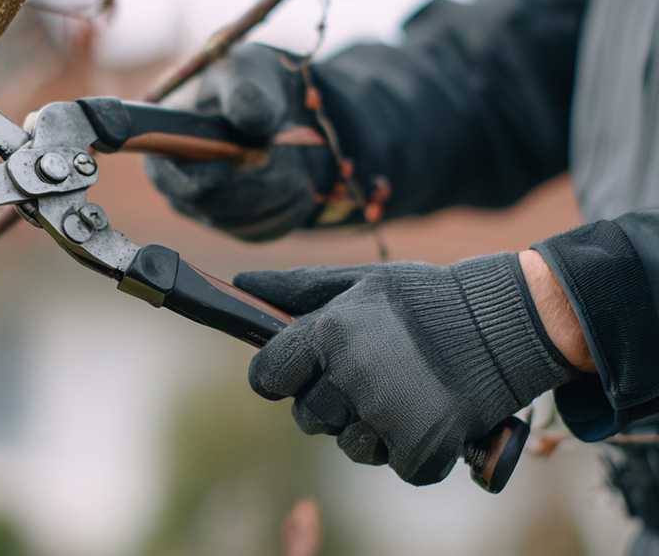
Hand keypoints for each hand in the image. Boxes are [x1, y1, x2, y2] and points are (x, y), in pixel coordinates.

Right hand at [145, 43, 337, 240]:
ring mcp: (211, 212)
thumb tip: (250, 119)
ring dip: (279, 180)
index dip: (195, 179)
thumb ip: (245, 92)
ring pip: (251, 215)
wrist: (278, 108)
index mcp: (163, 146)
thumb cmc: (247, 84)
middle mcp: (179, 187)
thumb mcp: (246, 72)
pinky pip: (275, 223)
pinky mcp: (244, 226)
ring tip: (284, 148)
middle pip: (216, 204)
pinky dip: (292, 196)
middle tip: (276, 142)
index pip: (166, 178)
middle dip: (254, 175)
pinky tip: (292, 168)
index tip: (224, 169)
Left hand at [235, 254, 578, 484]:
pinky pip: (396, 465)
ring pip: (350, 446)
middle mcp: (350, 377)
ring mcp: (386, 417)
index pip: (266, 378)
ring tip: (403, 390)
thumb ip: (296, 288)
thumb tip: (241, 283)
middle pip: (307, 417)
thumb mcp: (358, 281)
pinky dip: (412, 449)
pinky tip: (428, 413)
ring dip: (370, 427)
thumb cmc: (423, 299)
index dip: (281, 376)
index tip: (301, 371)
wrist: (505, 322)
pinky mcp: (422, 449)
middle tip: (370, 373)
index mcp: (327, 334)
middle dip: (330, 401)